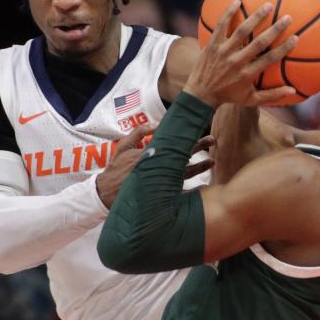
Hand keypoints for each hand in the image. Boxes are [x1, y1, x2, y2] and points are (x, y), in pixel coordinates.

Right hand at [97, 124, 214, 207]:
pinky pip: (180, 194)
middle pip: (185, 157)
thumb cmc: (115, 169)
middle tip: (214, 141)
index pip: (176, 146)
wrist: (106, 193)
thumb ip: (138, 133)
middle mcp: (158, 168)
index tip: (207, 138)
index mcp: (151, 154)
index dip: (193, 141)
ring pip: (185, 174)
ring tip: (212, 162)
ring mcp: (160, 183)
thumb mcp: (123, 147)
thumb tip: (156, 124)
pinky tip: (204, 189)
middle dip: (200, 148)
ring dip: (200, 167)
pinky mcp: (159, 196)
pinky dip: (192, 192)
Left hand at [185, 0, 297, 107]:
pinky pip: (221, 26)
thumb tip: (293, 91)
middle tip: (287, 17)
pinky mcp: (213, 44)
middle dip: (275, 29)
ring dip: (256, 17)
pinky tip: (237, 1)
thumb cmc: (229, 96)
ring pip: (242, 31)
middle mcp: (237, 61)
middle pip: (259, 42)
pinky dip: (228, 13)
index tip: (295, 38)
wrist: (200, 94)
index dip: (284, 48)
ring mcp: (224, 51)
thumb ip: (272, 96)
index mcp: (247, 74)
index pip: (270, 59)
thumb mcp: (250, 100)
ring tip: (268, 5)